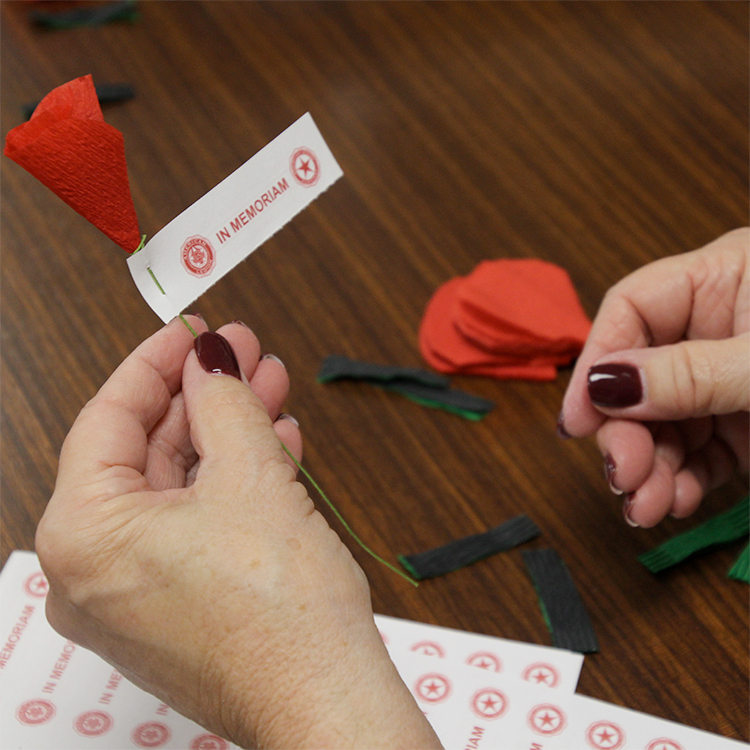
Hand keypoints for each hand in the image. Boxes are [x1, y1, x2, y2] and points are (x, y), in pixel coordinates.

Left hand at [36, 318, 440, 748]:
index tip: (194, 328)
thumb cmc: (279, 608)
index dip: (158, 361)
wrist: (326, 700)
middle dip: (204, 395)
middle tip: (242, 351)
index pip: (109, 417)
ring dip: (227, 434)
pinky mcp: (175, 606)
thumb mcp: (250, 475)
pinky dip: (232, 481)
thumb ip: (222, 401)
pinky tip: (275, 445)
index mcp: (83, 535)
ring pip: (178, 486)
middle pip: (147, 451)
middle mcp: (91, 570)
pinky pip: (193, 523)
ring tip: (270, 389)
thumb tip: (212, 356)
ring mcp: (133, 593)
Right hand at [559, 228, 748, 527]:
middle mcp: (716, 327)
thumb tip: (601, 384)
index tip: (579, 421)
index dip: (596, 364)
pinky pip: (699, 452)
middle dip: (625, 432)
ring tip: (648, 508)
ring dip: (651, 469)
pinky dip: (684, 481)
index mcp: (721, 279)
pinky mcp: (746, 423)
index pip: (630, 310)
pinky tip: (677, 501)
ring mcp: (728, 379)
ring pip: (664, 423)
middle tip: (623, 476)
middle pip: (638, 377)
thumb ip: (690, 373)